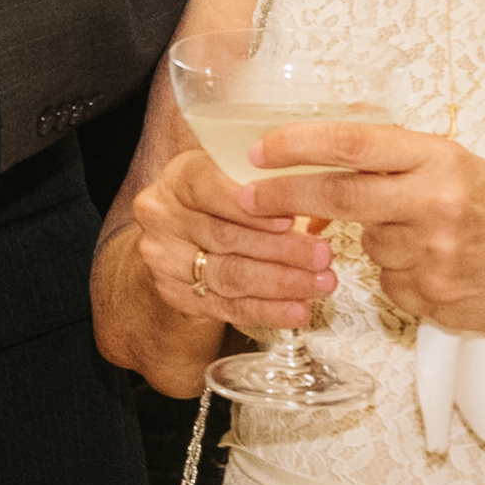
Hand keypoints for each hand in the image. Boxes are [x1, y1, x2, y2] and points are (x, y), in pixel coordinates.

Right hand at [122, 137, 341, 344]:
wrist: (181, 233)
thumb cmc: (220, 197)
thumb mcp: (236, 173)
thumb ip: (265, 182)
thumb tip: (318, 195)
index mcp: (178, 179)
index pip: (210, 190)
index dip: (252, 209)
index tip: (292, 219)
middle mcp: (162, 218)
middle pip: (224, 237)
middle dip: (281, 250)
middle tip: (322, 256)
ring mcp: (164, 259)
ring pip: (227, 275)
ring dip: (279, 283)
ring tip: (318, 284)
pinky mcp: (175, 293)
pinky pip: (225, 307)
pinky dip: (265, 311)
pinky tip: (294, 311)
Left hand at [279, 125, 484, 342]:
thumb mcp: (466, 168)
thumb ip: (403, 160)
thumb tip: (333, 144)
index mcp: (443, 161)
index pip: (354, 143)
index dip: (298, 145)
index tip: (259, 149)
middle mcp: (434, 204)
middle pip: (338, 195)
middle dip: (284, 196)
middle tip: (248, 197)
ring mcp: (430, 254)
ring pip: (366, 243)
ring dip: (377, 239)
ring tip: (430, 238)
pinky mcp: (428, 295)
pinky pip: (388, 280)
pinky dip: (401, 272)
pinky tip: (441, 268)